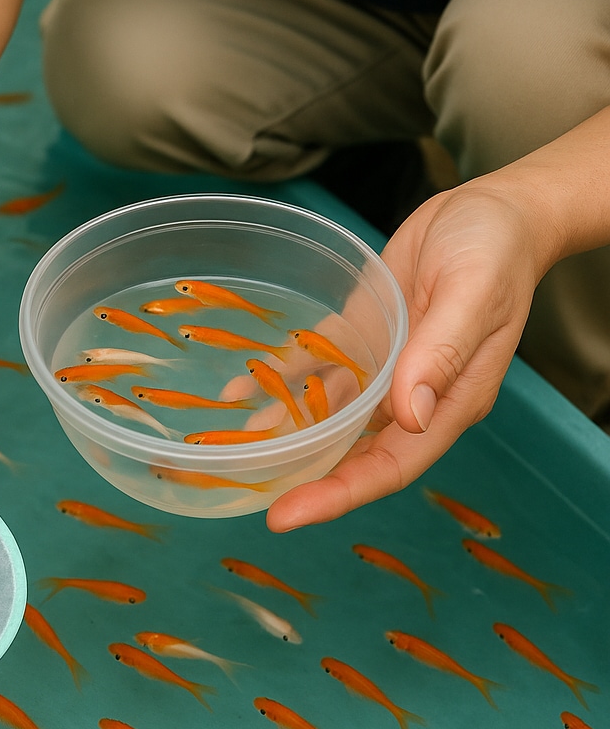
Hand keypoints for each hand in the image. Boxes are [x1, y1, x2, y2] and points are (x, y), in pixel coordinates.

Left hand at [266, 178, 556, 531]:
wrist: (493, 212)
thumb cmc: (495, 251)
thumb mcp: (473, 294)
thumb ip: (442, 353)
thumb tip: (411, 413)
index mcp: (447, 401)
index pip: (389, 465)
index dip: (337, 495)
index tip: (286, 516)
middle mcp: (410, 396)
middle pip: (353, 451)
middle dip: (303, 476)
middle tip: (247, 492)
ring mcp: (384, 368)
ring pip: (328, 415)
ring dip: (285, 432)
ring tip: (233, 448)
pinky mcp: (362, 336)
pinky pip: (317, 367)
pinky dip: (282, 379)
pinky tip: (243, 389)